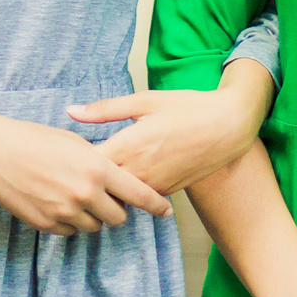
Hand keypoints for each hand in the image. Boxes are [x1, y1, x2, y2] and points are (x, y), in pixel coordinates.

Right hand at [0, 107, 172, 235]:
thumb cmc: (35, 139)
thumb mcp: (75, 143)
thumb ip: (100, 163)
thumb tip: (117, 180)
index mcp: (97, 169)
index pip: (138, 194)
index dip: (156, 205)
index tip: (166, 211)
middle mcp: (85, 194)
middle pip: (118, 217)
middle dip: (116, 209)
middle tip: (106, 197)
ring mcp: (65, 212)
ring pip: (94, 227)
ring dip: (92, 216)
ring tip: (76, 196)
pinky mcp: (46, 224)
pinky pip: (70, 230)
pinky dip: (70, 221)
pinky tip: (56, 201)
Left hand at [70, 69, 270, 194]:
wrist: (229, 127)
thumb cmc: (188, 108)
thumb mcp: (145, 100)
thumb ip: (105, 109)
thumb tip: (71, 110)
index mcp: (128, 146)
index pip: (87, 165)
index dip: (73, 160)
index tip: (67, 152)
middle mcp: (139, 172)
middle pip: (99, 186)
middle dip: (87, 178)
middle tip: (77, 166)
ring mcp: (153, 186)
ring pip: (118, 195)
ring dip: (107, 186)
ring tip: (99, 172)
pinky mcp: (166, 192)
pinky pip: (138, 196)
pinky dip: (128, 189)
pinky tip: (127, 173)